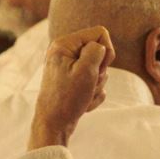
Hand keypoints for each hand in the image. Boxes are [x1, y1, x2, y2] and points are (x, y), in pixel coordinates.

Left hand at [29, 26, 114, 148]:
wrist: (53, 125)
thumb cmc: (67, 98)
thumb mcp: (86, 70)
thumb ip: (97, 50)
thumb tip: (100, 48)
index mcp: (64, 44)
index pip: (100, 33)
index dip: (106, 50)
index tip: (98, 67)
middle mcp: (64, 53)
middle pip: (100, 52)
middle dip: (99, 70)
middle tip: (87, 84)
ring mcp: (68, 68)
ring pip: (98, 70)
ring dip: (96, 85)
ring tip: (83, 95)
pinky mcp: (72, 83)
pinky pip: (94, 84)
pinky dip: (92, 95)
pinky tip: (82, 103)